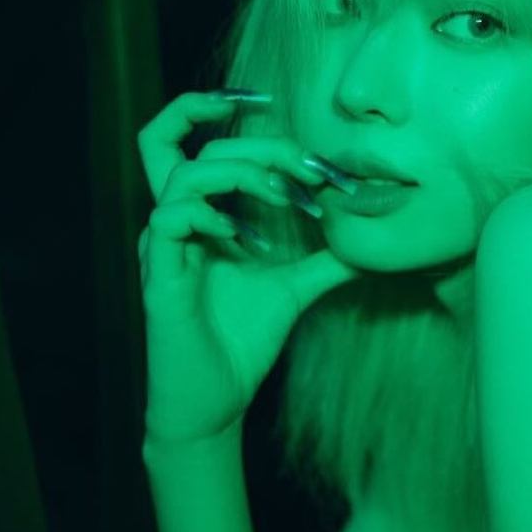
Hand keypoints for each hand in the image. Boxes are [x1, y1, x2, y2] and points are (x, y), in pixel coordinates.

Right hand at [138, 91, 358, 449]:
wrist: (216, 400)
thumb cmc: (241, 340)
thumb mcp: (296, 288)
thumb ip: (328, 259)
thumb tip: (371, 240)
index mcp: (200, 213)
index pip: (203, 142)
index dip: (254, 131)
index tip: (312, 156)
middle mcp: (175, 220)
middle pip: (196, 142)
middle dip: (262, 145)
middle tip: (311, 168)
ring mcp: (164, 246)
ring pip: (184, 172)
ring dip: (243, 174)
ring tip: (286, 198)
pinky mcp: (160, 276)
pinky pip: (169, 220)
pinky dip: (211, 216)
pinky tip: (245, 237)